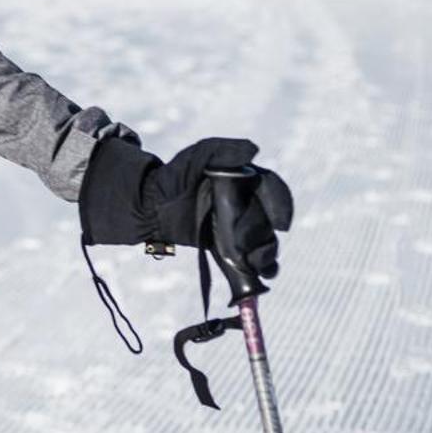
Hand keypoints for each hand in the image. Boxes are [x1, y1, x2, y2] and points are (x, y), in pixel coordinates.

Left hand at [80, 136, 292, 277]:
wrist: (150, 204)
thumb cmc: (174, 176)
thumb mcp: (196, 157)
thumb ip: (221, 150)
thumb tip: (253, 151)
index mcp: (245, 180)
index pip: (272, 191)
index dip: (281, 206)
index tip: (281, 224)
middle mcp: (248, 204)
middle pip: (267, 222)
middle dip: (261, 235)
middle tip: (242, 245)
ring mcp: (240, 227)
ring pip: (264, 243)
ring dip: (265, 256)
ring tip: (255, 264)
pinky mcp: (229, 247)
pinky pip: (249, 260)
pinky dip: (258, 271)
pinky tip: (260, 281)